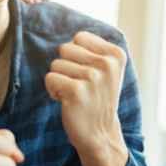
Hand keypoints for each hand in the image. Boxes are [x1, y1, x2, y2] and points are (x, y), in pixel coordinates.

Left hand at [45, 31, 128, 165]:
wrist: (100, 133)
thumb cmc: (96, 98)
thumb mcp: (106, 70)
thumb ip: (93, 49)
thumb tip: (72, 32)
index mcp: (116, 54)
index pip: (79, 37)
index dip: (75, 55)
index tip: (86, 72)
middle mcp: (107, 64)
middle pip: (64, 49)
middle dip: (65, 67)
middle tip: (79, 86)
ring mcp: (93, 77)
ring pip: (55, 65)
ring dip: (59, 81)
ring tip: (75, 94)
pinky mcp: (76, 91)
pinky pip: (50, 78)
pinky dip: (53, 90)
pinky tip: (67, 101)